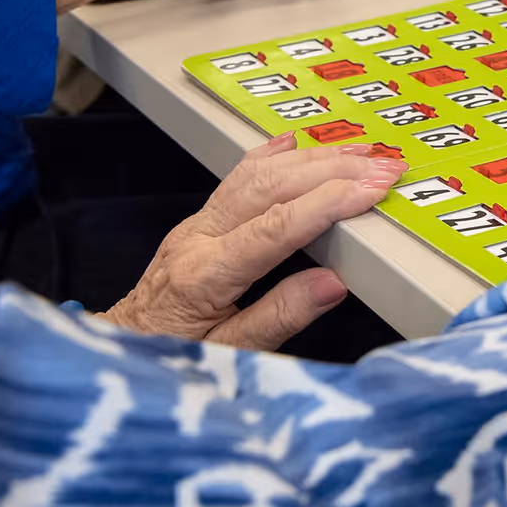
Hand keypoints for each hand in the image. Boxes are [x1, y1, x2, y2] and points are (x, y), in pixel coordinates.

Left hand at [106, 133, 406, 348]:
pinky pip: (238, 177)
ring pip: (257, 173)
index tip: (373, 189)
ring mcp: (195, 224)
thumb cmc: (171, 362)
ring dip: (314, 158)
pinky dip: (273, 155)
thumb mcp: (229, 358)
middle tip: (385, 165)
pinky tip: (298, 144)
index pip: (276, 226)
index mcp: (205, 276)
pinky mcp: (197, 222)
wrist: (121, 353)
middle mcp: (197, 239)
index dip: (329, 202)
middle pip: (270, 186)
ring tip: (362, 151)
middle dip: (334, 169)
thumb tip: (333, 284)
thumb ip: (279, 318)